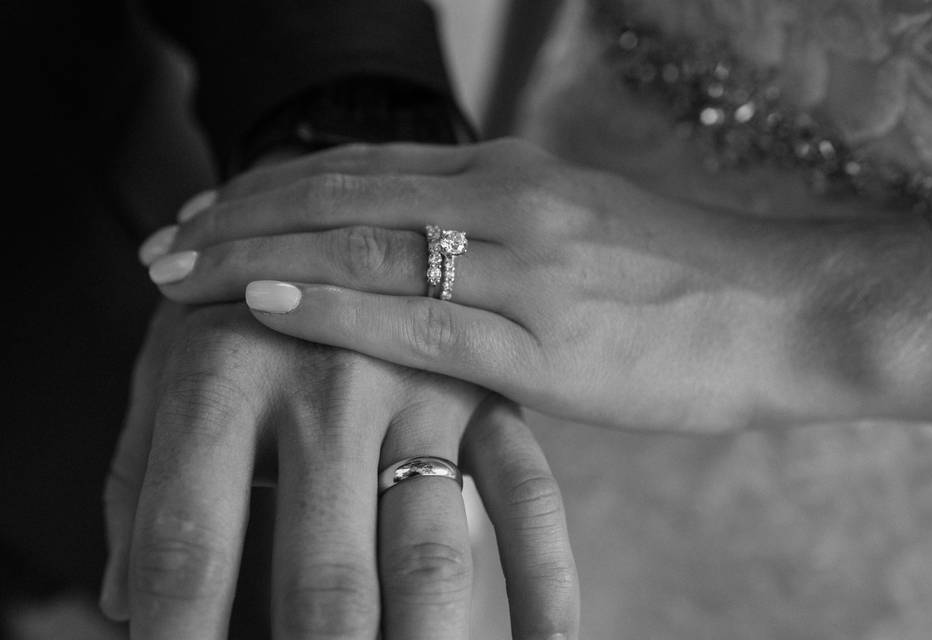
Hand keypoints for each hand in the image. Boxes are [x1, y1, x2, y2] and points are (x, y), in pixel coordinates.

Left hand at [100, 299, 577, 638]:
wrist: (332, 210)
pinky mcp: (490, 395)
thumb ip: (142, 482)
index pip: (185, 538)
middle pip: (316, 573)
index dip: (177, 635)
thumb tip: (126, 604)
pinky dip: (544, 584)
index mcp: (224, 367)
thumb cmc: (234, 307)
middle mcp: (328, 380)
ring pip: (430, 553)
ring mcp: (422, 387)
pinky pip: (530, 500)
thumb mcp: (168, 369)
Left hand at [146, 139, 833, 431]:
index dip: (272, 189)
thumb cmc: (680, 279)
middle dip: (237, 218)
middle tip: (163, 244)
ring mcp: (521, 266)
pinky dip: (331, 304)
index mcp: (510, 173)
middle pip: (338, 194)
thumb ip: (498, 230)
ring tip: (178, 274)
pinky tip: (265, 301)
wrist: (779, 309)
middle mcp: (505, 200)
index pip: (361, 168)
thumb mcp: (578, 228)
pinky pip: (416, 316)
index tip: (209, 215)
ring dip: (256, 256)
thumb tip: (428, 247)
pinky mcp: (542, 341)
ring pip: (359, 244)